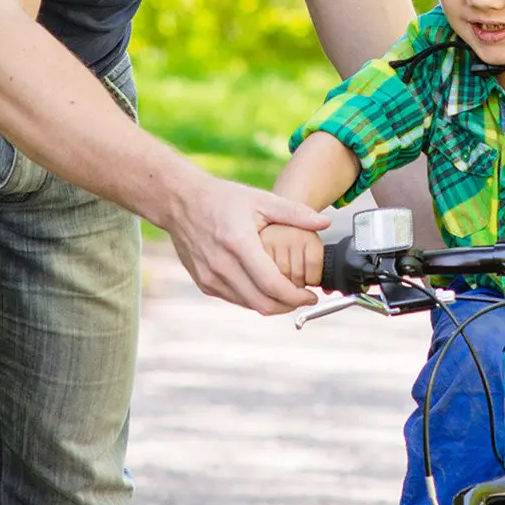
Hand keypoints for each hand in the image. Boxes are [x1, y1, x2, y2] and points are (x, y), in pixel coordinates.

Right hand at [163, 169, 327, 313]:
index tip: (311, 294)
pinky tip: (264, 286)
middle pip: (263, 303)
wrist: (180, 202)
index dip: (297, 296)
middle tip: (303, 297)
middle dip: (288, 305)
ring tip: (287, 292)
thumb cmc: (222, 199)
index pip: (273, 285)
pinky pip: (235, 300)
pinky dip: (253, 298)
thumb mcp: (261, 199)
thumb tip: (324, 222)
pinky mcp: (204, 283)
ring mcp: (210, 276)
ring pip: (249, 305)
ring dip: (272, 304)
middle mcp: (222, 265)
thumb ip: (295, 212)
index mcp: (239, 243)